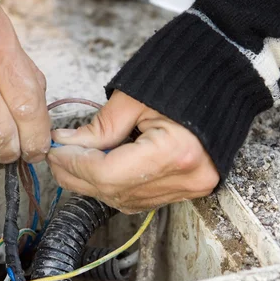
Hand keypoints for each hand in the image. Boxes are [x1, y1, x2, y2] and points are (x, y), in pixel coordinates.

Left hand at [47, 91, 218, 212]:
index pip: (108, 174)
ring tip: (72, 164)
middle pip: (115, 192)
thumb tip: (66, 143)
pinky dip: (115, 187)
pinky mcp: (191, 188)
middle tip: (56, 159)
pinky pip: (141, 198)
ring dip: (94, 184)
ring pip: (126, 200)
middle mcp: (187, 178)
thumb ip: (100, 127)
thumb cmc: (182, 81)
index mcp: (177, 152)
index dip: (76, 165)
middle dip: (79, 177)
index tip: (55, 152)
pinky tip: (99, 171)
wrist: (224, 80)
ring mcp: (192, 188)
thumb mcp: (135, 98)